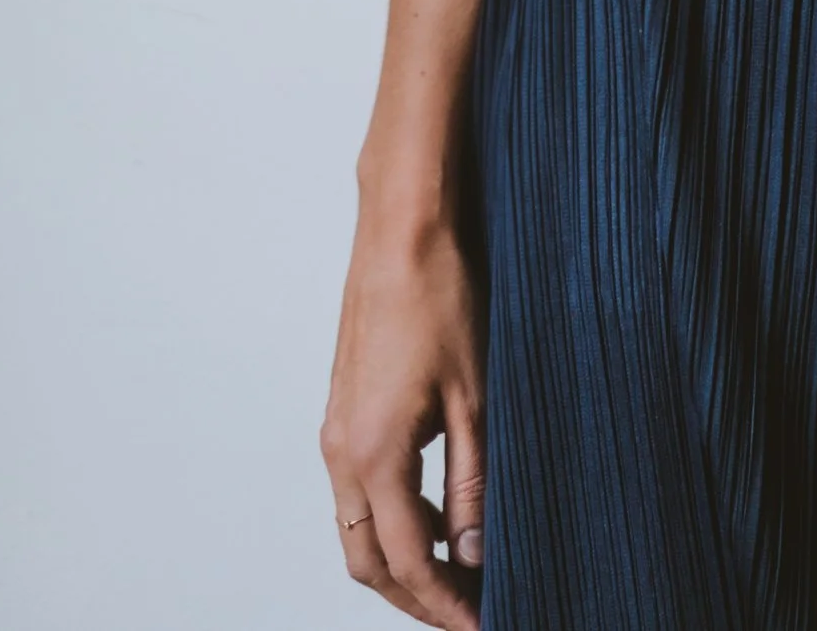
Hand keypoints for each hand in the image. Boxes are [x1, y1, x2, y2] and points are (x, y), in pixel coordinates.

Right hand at [319, 207, 485, 622]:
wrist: (402, 226)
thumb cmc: (442, 296)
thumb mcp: (475, 396)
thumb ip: (473, 481)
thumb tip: (474, 553)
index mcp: (373, 455)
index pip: (405, 564)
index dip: (443, 606)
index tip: (480, 624)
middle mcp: (341, 452)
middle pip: (367, 562)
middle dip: (414, 597)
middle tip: (466, 611)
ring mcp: (336, 430)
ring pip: (358, 527)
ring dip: (402, 558)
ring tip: (460, 568)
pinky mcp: (343, 408)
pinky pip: (360, 488)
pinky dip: (394, 515)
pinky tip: (440, 510)